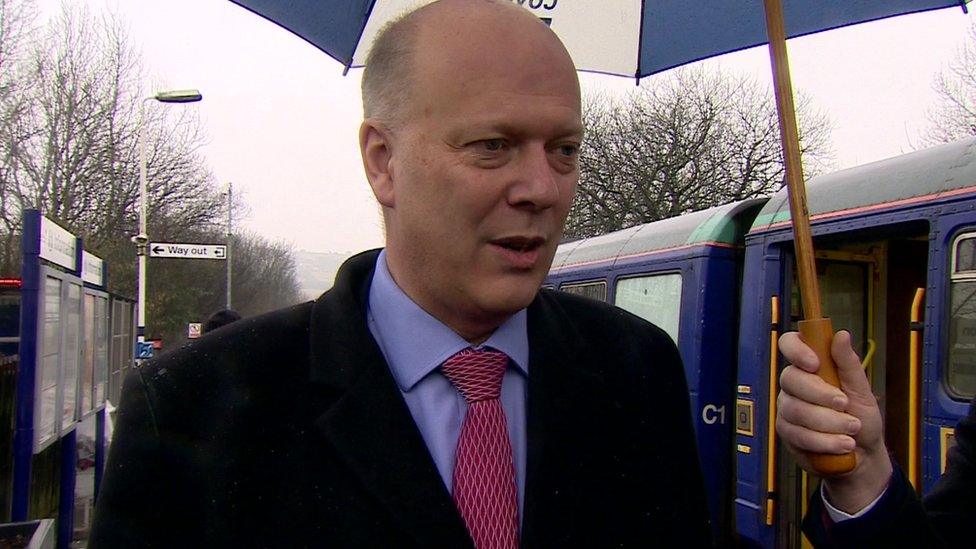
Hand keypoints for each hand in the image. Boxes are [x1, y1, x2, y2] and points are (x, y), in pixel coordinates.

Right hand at [776, 330, 892, 512]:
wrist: (863, 454)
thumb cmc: (861, 417)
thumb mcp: (862, 389)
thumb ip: (849, 364)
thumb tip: (841, 335)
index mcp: (810, 366)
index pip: (789, 344)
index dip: (796, 350)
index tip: (815, 363)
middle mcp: (794, 384)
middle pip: (791, 379)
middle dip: (821, 394)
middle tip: (845, 404)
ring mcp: (787, 408)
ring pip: (795, 409)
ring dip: (829, 422)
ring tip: (852, 429)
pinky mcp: (786, 432)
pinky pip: (798, 433)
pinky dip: (824, 441)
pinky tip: (842, 444)